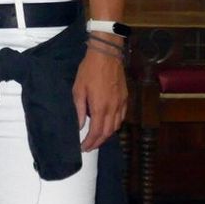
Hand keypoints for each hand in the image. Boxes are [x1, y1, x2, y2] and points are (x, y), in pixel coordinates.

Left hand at [73, 36, 127, 150]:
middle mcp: (113, 109)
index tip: (83, 148)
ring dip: (107, 135)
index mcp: (100, 107)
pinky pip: (121, 117)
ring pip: (116, 126)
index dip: (90, 142)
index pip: (96, 132)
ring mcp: (121, 104)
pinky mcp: (126, 99)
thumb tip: (79, 125)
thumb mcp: (78, 89)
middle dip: (98, 142)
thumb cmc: (88, 71)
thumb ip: (79, 109)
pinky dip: (115, 125)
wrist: (107, 56)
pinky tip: (108, 125)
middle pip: (108, 132)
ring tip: (97, 138)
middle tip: (89, 147)